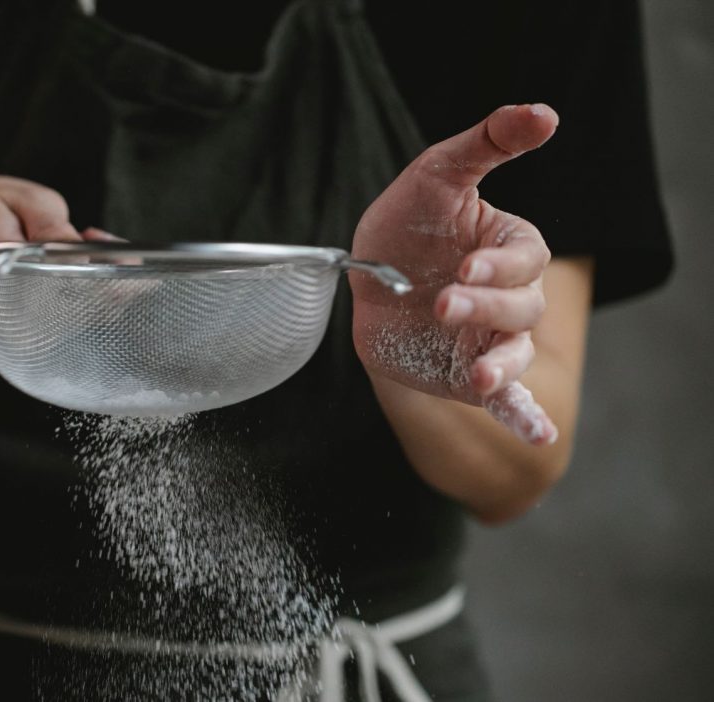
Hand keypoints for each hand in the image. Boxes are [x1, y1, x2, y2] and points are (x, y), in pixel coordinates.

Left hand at [350, 105, 559, 444]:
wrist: (362, 279)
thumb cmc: (404, 224)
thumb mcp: (436, 174)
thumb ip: (486, 144)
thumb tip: (544, 113)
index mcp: (509, 249)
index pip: (525, 258)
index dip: (499, 266)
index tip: (463, 268)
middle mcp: (507, 297)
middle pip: (520, 308)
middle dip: (484, 308)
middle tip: (444, 304)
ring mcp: (490, 340)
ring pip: (513, 354)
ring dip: (500, 365)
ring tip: (478, 378)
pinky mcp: (467, 374)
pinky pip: (507, 400)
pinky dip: (523, 418)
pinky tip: (537, 438)